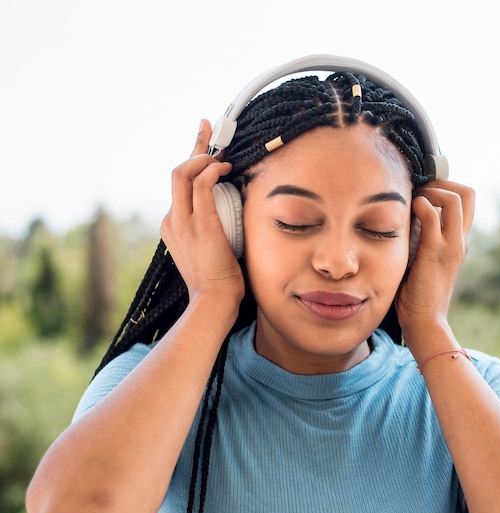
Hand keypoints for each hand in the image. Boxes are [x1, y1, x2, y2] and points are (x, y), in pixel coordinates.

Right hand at [160, 119, 244, 303]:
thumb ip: (213, 231)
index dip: (192, 160)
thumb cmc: (218, 281)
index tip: (205, 144)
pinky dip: (212, 171)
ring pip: (183, 172)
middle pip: (176, 171)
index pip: (179, 185)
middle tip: (210, 128)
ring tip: (224, 157)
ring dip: (204, 157)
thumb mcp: (209, 251)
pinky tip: (226, 169)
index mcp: (173, 226)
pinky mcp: (200, 224)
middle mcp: (172, 220)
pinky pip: (201, 185)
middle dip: (195, 146)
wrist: (213, 301)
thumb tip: (232, 219)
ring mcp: (183, 221)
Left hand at [395, 181, 473, 342]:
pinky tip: (406, 214)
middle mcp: (461, 239)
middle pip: (467, 192)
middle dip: (441, 183)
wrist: (425, 321)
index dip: (446, 187)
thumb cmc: (418, 293)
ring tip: (413, 203)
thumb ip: (422, 238)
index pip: (467, 199)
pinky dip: (419, 206)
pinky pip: (431, 215)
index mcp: (461, 241)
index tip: (423, 193)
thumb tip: (405, 216)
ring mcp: (451, 244)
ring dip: (430, 192)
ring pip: (454, 198)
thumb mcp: (424, 259)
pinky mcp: (435, 251)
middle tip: (419, 193)